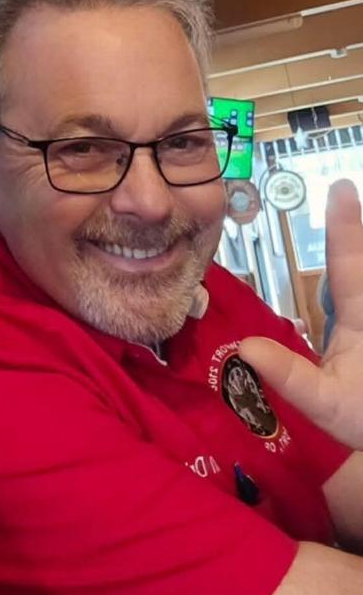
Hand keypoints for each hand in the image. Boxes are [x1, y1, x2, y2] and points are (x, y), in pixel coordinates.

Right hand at [240, 179, 362, 449]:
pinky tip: (340, 288)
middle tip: (350, 194)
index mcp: (361, 322)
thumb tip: (244, 345)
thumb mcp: (326, 407)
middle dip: (358, 232)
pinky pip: (354, 296)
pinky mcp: (360, 337)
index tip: (341, 187)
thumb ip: (287, 375)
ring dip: (356, 256)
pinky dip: (350, 281)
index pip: (351, 264)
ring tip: (348, 223)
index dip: (344, 226)